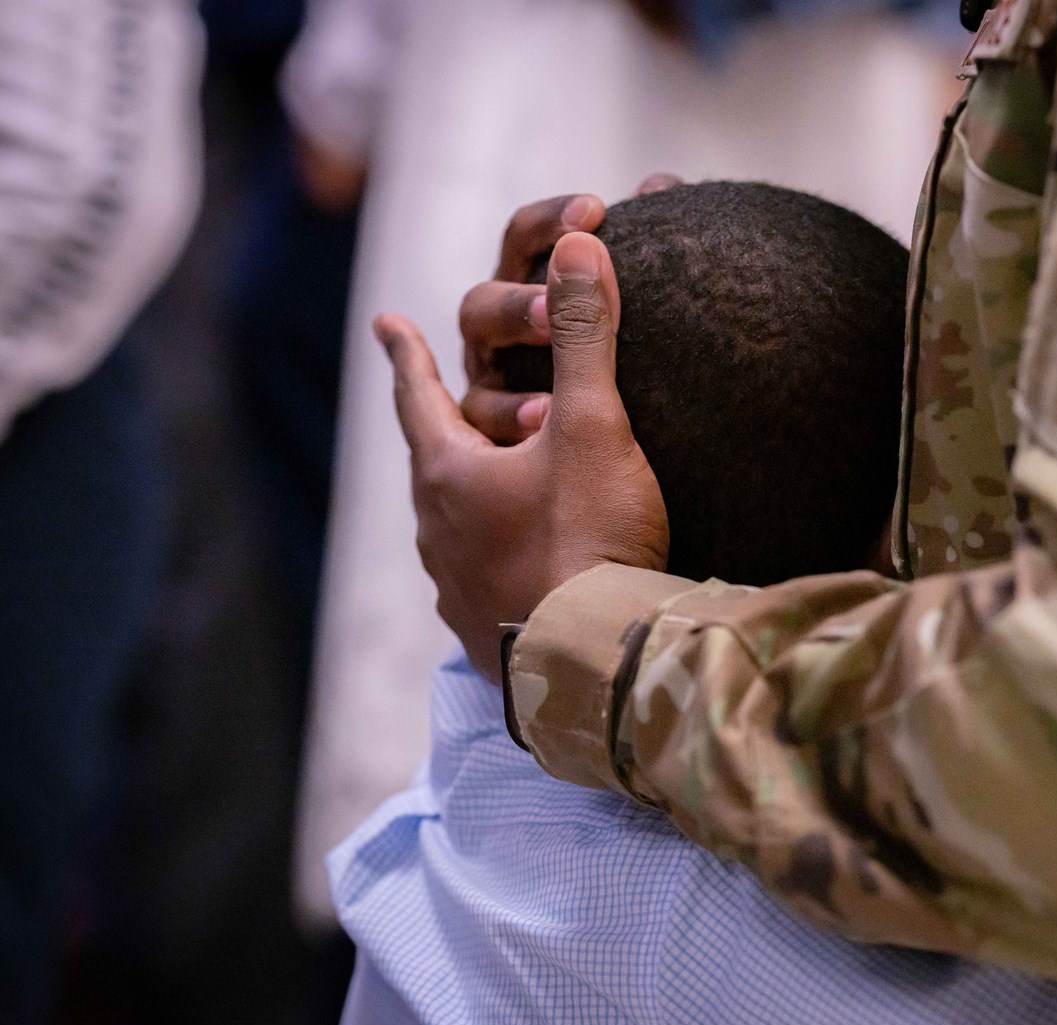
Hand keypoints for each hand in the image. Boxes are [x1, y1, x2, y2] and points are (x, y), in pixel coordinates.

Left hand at [380, 233, 669, 678]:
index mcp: (447, 473)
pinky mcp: (487, 634)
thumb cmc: (587, 544)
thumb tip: (579, 246)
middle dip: (448, 426)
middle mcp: (437, 531)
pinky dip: (500, 552)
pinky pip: (483, 575)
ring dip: (476, 496)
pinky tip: (525, 566)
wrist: (592, 672)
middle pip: (436, 461)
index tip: (389, 323)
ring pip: (456, 524)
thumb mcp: (593, 427)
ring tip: (494, 487)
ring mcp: (457, 589)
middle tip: (451, 403)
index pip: (418, 394)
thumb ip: (586, 336)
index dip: (409, 354)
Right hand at [459, 176, 682, 442]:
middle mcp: (500, 334)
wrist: (647, 444)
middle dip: (519, 302)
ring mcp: (493, 384)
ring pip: (479, 364)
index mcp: (528, 284)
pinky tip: (545, 417)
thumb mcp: (648, 299)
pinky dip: (511, 417)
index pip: (523, 237)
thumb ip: (650, 239)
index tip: (597, 210)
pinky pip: (486, 425)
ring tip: (551, 356)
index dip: (551, 220)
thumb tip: (660, 183)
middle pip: (482, 304)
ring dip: (510, 376)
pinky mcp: (494, 436)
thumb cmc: (641, 357)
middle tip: (557, 305)